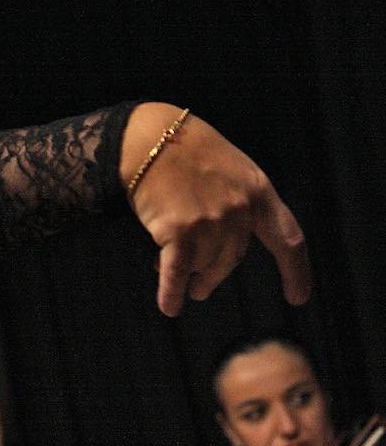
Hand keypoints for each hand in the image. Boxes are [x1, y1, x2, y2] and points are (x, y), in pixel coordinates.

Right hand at [122, 103, 309, 316]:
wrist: (148, 139)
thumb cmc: (183, 151)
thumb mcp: (227, 169)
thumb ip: (235, 204)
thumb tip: (219, 250)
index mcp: (258, 191)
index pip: (287, 238)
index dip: (295, 271)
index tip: (298, 297)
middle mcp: (240, 209)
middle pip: (231, 259)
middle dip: (214, 277)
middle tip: (201, 290)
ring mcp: (211, 221)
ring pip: (202, 264)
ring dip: (187, 274)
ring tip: (167, 273)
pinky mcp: (179, 231)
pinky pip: (177, 272)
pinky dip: (171, 292)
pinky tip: (170, 307)